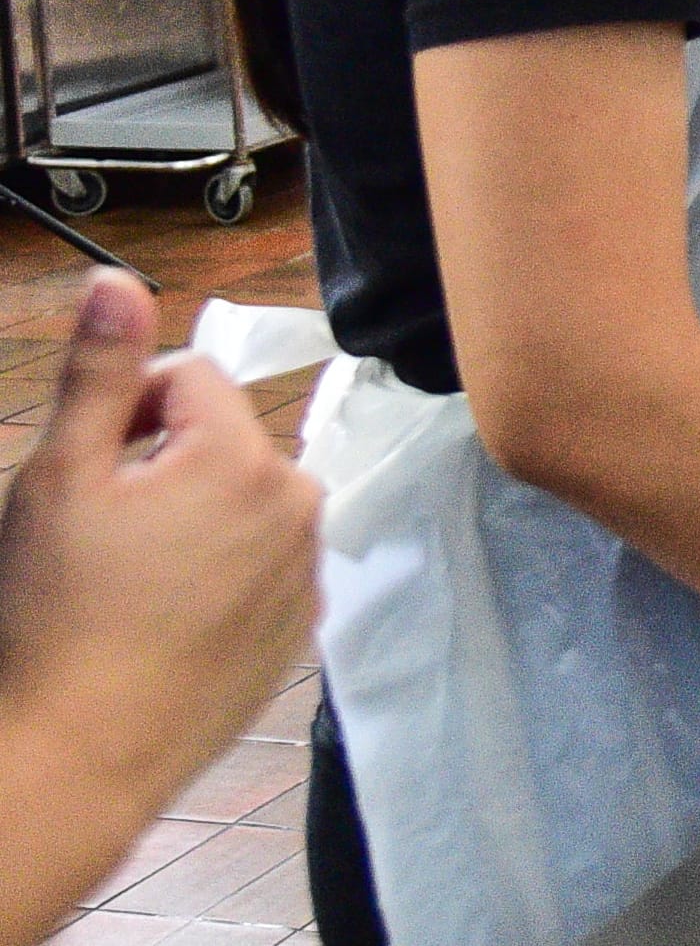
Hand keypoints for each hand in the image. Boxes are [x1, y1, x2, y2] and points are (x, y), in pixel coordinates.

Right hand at [0, 273, 318, 913]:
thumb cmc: (55, 618)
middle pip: (224, 437)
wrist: (76, 757)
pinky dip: (220, 573)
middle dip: (164, 463)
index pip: (192, 377)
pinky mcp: (304, 626)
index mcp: (245, 458)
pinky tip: (162, 619)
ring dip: (194, 517)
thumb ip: (98, 371)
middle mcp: (299, 506)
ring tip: (128, 579)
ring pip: (243, 501)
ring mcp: (309, 570)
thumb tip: (117, 278)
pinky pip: (262, 564)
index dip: (127, 409)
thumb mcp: (59, 477)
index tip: (90, 467)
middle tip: (102, 530)